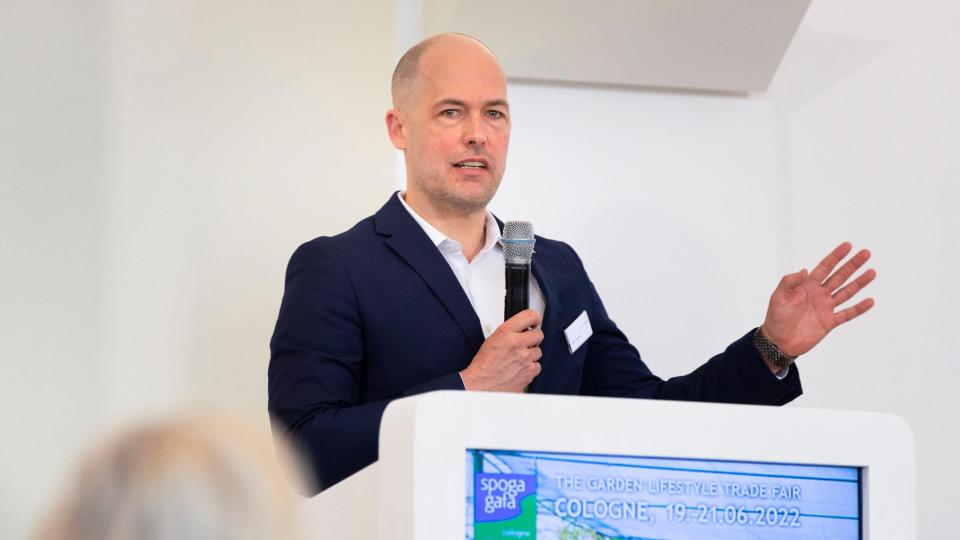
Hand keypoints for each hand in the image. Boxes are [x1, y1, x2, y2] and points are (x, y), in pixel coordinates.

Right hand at [461, 309, 543, 391]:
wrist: (480, 386)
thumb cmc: (483, 366)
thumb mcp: (492, 340)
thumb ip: (509, 333)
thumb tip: (521, 329)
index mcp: (506, 333)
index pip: (529, 316)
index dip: (534, 319)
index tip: (534, 322)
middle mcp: (517, 344)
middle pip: (538, 334)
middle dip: (533, 338)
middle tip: (525, 343)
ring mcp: (525, 359)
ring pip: (538, 352)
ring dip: (531, 355)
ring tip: (518, 359)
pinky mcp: (529, 372)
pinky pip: (537, 366)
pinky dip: (530, 368)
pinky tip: (520, 369)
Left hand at [761, 242, 875, 358]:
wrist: (779, 341)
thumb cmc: (776, 317)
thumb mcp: (778, 296)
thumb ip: (789, 282)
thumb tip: (805, 270)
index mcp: (807, 286)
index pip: (825, 267)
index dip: (836, 256)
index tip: (848, 245)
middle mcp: (819, 294)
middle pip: (839, 276)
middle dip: (852, 265)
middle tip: (866, 253)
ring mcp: (825, 308)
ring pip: (847, 292)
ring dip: (859, 283)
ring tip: (872, 272)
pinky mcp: (829, 322)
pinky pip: (847, 314)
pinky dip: (859, 308)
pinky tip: (870, 301)